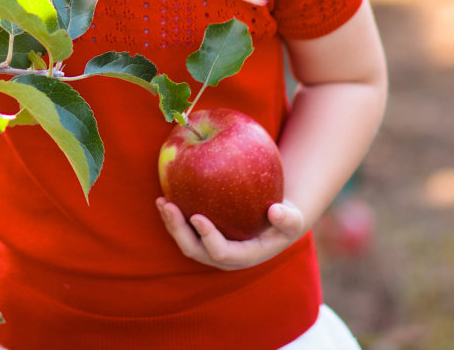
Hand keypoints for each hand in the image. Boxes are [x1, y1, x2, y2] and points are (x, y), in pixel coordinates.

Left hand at [155, 197, 305, 269]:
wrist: (274, 220)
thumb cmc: (283, 218)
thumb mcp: (292, 218)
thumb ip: (288, 218)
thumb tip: (276, 211)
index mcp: (243, 256)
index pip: (222, 252)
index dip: (208, 237)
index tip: (197, 216)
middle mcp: (223, 257)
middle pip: (195, 250)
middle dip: (179, 231)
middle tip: (169, 206)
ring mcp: (210, 248)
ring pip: (185, 241)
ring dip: (170, 223)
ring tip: (161, 201)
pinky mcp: (202, 237)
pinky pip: (183, 229)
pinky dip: (172, 216)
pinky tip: (164, 195)